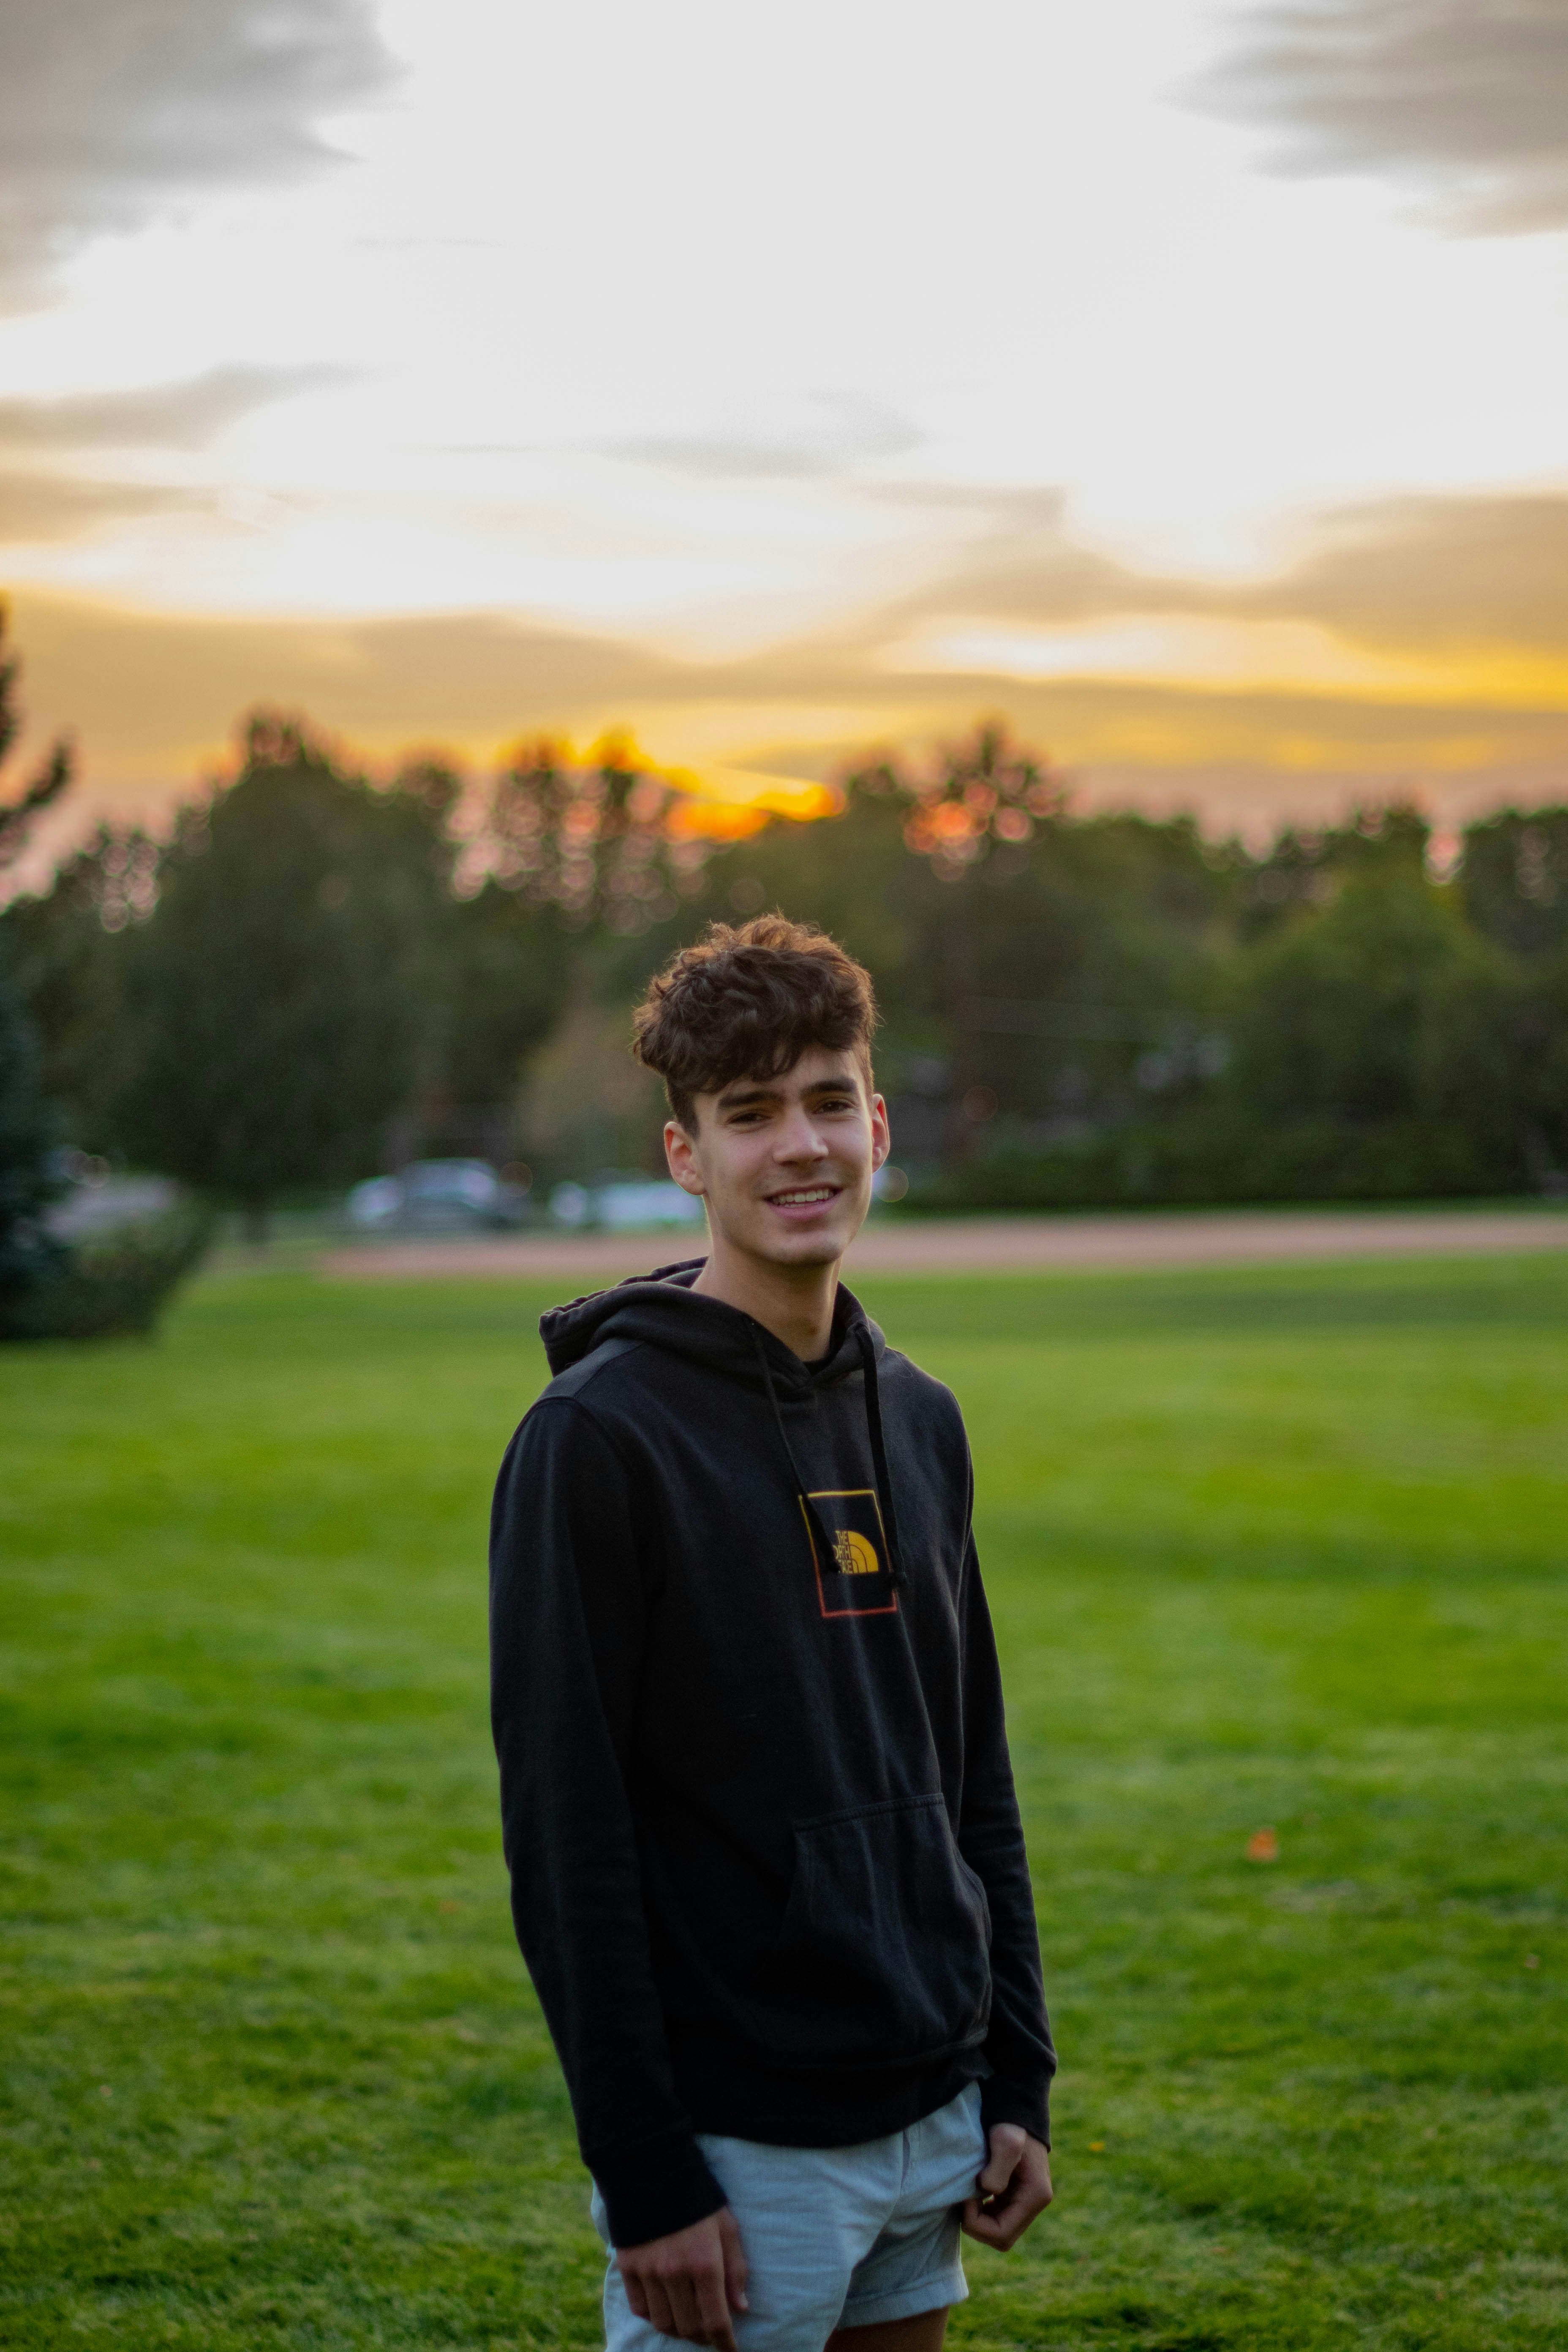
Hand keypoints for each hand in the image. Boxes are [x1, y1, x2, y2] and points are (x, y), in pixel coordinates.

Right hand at [617, 2207, 749, 2347]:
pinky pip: (640, 2308)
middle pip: (689, 2328)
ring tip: (688, 2322)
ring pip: (663, 2323)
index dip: (725, 2343)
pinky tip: (665, 2307)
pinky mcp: (628, 2266)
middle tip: (711, 2333)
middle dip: (704, 2337)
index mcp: (704, 2263)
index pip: (716, 2321)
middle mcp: (675, 2273)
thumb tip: (741, 2308)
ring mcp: (648, 2271)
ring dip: (679, 2330)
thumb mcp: (727, 2227)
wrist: (653, 2169)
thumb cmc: (698, 2197)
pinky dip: (653, 2315)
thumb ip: (735, 2268)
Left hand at [961, 2123, 1052, 2251]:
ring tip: (967, 2194)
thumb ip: (999, 2167)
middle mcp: (1034, 2204)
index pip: (1002, 2235)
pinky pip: (996, 2218)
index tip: (966, 2198)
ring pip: (998, 2231)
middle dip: (977, 2225)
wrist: (1015, 2109)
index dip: (978, 2224)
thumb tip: (989, 2191)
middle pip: (1001, 2238)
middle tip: (964, 2198)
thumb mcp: (1005, 2140)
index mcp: (1035, 2197)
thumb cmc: (1011, 2123)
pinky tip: (974, 2192)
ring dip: (978, 2219)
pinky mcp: (1014, 2196)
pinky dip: (981, 2212)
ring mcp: (1025, 2201)